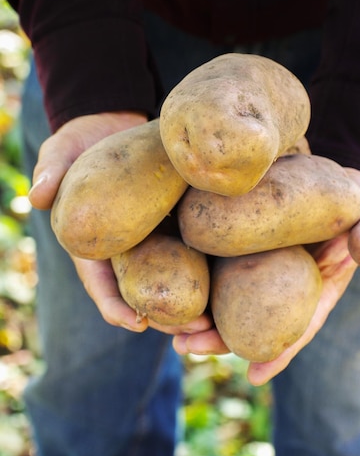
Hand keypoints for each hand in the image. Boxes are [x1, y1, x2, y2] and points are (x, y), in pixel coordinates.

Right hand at [28, 111, 213, 335]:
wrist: (116, 124)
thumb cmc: (83, 142)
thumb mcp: (62, 151)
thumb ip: (51, 171)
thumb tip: (36, 196)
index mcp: (94, 243)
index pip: (100, 283)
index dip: (114, 307)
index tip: (135, 322)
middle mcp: (126, 249)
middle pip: (142, 294)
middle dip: (163, 317)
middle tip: (188, 332)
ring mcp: (153, 239)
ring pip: (171, 283)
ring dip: (191, 307)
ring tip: (214, 324)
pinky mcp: (176, 224)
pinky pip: (191, 254)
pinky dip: (207, 275)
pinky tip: (228, 286)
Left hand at [173, 168, 359, 383]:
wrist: (330, 174)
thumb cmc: (353, 198)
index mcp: (314, 288)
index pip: (296, 326)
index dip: (278, 352)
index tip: (253, 374)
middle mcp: (282, 284)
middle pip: (250, 320)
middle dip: (218, 339)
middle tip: (188, 347)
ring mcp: (259, 265)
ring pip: (226, 299)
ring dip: (198, 317)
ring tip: (168, 330)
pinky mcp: (241, 240)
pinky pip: (217, 262)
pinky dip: (196, 278)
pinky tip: (170, 285)